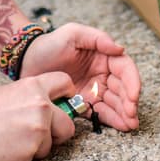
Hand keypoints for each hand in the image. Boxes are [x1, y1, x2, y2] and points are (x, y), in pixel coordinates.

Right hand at [0, 71, 76, 160]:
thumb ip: (35, 99)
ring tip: (14, 138)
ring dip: (38, 146)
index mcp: (35, 87)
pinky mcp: (31, 149)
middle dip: (59, 133)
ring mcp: (38, 128)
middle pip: (69, 125)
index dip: (69, 95)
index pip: (66, 84)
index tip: (66, 103)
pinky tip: (9, 146)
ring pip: (51, 144)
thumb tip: (53, 109)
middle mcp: (41, 106)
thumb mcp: (13, 93)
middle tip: (44, 134)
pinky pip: (36, 156)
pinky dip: (25, 155)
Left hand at [19, 23, 141, 131]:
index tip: (133, 95)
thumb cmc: (49, 44)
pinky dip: (112, 119)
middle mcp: (102, 73)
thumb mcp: (72, 34)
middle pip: (122, 88)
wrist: (26, 62)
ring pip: (115, 102)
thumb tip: (120, 48)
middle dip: (130, 102)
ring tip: (130, 125)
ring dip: (125, 114)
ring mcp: (94, 89)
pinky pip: (101, 112)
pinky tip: (122, 126)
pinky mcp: (84, 103)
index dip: (131, 81)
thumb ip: (96, 38)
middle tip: (132, 114)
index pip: (124, 68)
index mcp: (103, 56)